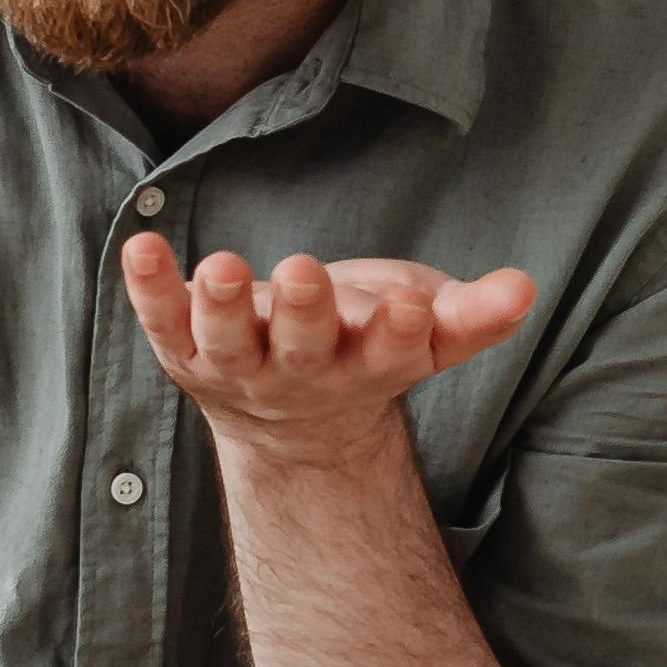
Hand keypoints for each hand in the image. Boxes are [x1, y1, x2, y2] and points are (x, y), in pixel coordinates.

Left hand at [124, 240, 538, 453]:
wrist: (294, 420)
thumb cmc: (367, 346)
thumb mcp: (427, 333)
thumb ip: (474, 314)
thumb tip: (525, 288)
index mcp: (368, 366)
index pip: (388, 351)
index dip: (398, 328)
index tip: (411, 302)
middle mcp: (301, 375)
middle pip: (303, 349)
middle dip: (305, 312)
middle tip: (304, 272)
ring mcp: (239, 365)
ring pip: (227, 342)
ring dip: (221, 306)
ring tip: (221, 266)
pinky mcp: (187, 349)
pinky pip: (164, 322)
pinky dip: (150, 288)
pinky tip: (141, 246)